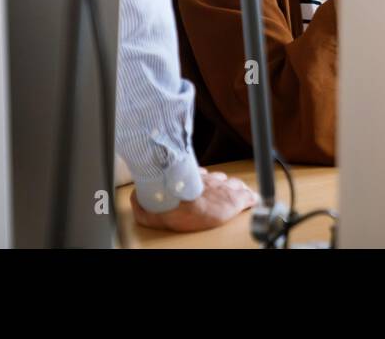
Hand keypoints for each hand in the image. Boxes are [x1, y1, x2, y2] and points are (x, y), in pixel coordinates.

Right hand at [130, 168, 258, 232]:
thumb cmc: (172, 207)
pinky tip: (252, 199)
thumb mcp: (151, 209)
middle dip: (218, 183)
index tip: (198, 182)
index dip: (200, 179)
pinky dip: (249, 198)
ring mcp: (224, 188)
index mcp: (191, 181)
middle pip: (217, 178)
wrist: (188, 207)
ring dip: (233, 189)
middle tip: (218, 190)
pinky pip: (248, 196)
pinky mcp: (236, 200)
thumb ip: (141, 205)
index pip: (199, 175)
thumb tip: (132, 200)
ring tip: (234, 193)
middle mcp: (209, 181)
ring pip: (232, 184)